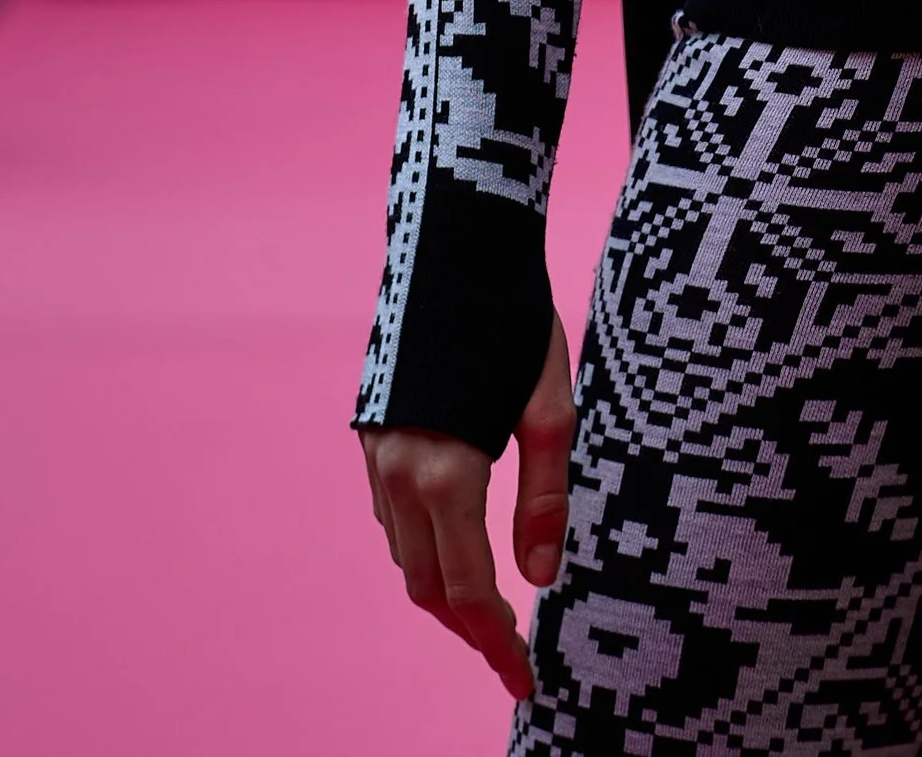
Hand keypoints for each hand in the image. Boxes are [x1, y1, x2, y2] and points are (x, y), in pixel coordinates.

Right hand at [360, 310, 575, 698]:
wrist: (453, 241)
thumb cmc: (514, 318)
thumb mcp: (551, 408)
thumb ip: (545, 498)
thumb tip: (540, 582)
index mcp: (445, 473)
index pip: (468, 592)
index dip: (496, 645)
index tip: (527, 681)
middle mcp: (398, 475)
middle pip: (427, 588)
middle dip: (469, 631)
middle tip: (512, 658)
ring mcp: (376, 456)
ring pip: (404, 557)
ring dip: (443, 593)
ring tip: (493, 612)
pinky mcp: (370, 435)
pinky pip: (391, 518)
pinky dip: (422, 548)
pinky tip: (458, 543)